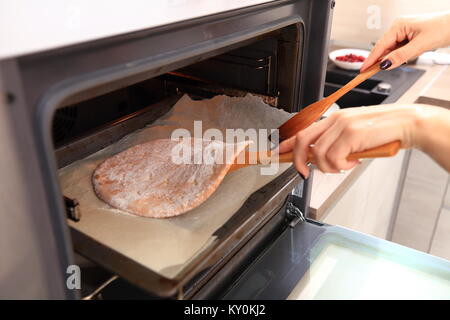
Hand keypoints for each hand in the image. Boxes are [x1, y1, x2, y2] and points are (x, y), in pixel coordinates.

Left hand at [277, 104, 427, 177]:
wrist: (407, 123)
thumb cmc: (382, 131)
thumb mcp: (354, 134)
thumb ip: (335, 142)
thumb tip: (318, 158)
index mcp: (333, 117)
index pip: (302, 130)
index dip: (286, 143)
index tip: (278, 153)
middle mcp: (335, 118)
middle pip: (302, 141)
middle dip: (298, 161)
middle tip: (304, 173)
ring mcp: (342, 125)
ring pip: (318, 154)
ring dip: (328, 167)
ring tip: (344, 166)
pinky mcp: (351, 133)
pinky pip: (334, 158)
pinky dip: (342, 166)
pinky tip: (353, 162)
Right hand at [361, 11, 449, 70]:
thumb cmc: (444, 27)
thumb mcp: (420, 45)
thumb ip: (401, 56)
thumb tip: (385, 65)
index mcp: (398, 25)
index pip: (380, 46)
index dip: (370, 60)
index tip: (362, 70)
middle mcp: (399, 27)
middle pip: (384, 48)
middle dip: (381, 60)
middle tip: (370, 73)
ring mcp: (404, 31)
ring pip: (392, 50)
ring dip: (394, 58)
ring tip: (402, 60)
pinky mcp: (410, 36)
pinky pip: (399, 49)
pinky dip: (400, 55)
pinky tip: (406, 56)